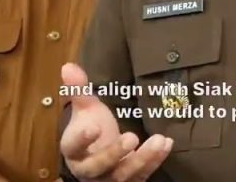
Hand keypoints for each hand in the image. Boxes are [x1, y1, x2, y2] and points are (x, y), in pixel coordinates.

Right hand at [59, 63, 172, 181]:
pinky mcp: (129, 180)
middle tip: (131, 136)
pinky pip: (141, 175)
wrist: (102, 153)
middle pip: (98, 167)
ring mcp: (109, 178)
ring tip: (159, 140)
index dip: (82, 139)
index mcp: (74, 151)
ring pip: (123, 175)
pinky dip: (155, 161)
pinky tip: (167, 144)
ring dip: (142, 159)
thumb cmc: (94, 129)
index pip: (74, 147)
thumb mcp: (86, 110)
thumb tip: (68, 65)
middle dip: (114, 154)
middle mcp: (88, 170)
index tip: (95, 126)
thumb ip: (78, 90)